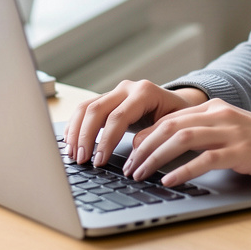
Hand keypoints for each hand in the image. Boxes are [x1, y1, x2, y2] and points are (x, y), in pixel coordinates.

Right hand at [63, 80, 208, 165]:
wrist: (179, 104)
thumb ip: (154, 136)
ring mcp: (115, 91)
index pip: (118, 117)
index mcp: (144, 92)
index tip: (99, 161)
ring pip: (86, 107)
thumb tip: (134, 156)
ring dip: (76, 132)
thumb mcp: (173, 126)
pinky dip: (75, 125)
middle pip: (97, 110)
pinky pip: (85, 109)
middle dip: (86, 137)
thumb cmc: (179, 117)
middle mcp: (127, 87)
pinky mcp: (108, 98)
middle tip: (82, 160)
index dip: (106, 141)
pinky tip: (71, 142)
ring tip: (73, 154)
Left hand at [123, 98, 250, 186]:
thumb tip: (171, 150)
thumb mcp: (232, 131)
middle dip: (144, 147)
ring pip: (181, 139)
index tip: (130, 151)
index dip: (146, 134)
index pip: (170, 117)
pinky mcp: (241, 152)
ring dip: (155, 157)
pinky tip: (169, 180)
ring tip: (141, 174)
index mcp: (215, 108)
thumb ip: (206, 133)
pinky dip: (183, 170)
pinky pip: (204, 159)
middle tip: (129, 166)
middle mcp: (220, 115)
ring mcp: (231, 132)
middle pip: (169, 126)